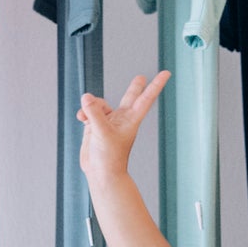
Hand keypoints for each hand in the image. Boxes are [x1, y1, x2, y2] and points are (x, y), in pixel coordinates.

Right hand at [78, 72, 168, 189]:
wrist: (100, 174)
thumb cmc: (109, 158)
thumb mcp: (102, 132)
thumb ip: (94, 112)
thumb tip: (86, 97)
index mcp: (131, 119)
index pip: (146, 98)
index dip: (156, 85)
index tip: (167, 73)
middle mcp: (121, 119)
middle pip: (129, 97)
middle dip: (134, 87)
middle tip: (141, 77)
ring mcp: (108, 122)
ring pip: (100, 104)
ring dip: (91, 106)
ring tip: (85, 116)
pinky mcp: (96, 127)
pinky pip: (89, 112)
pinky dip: (84, 113)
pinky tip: (80, 118)